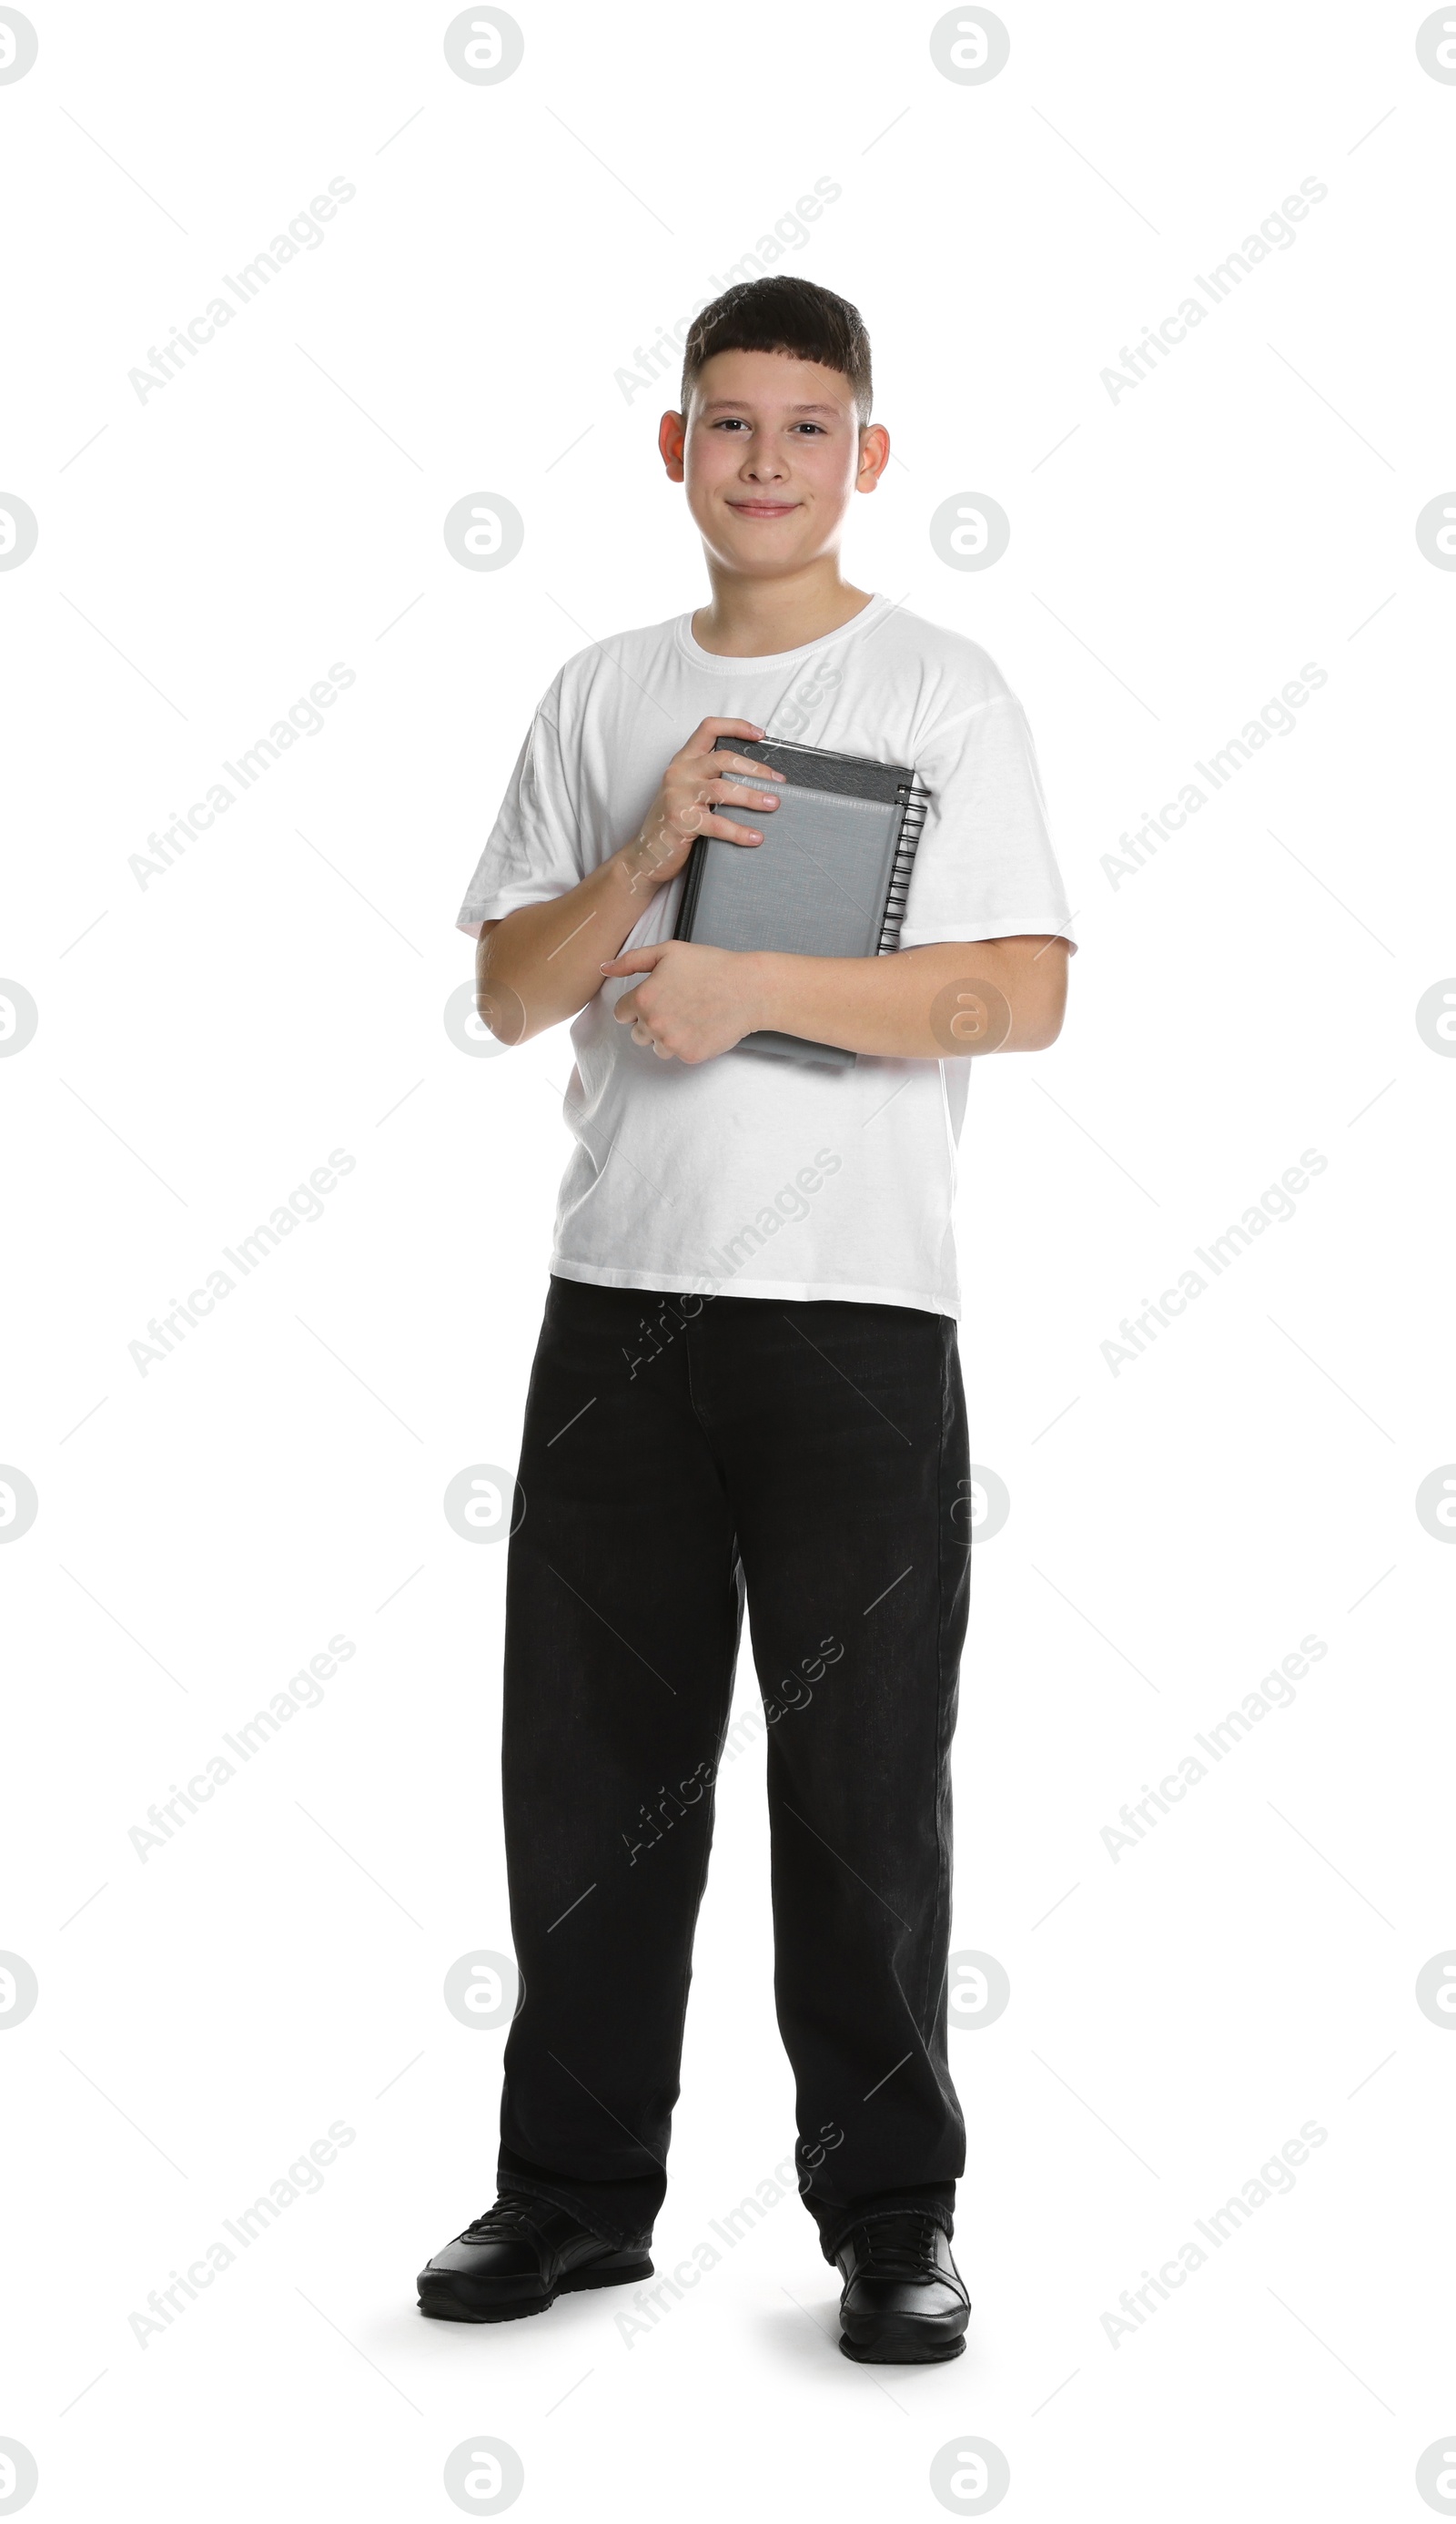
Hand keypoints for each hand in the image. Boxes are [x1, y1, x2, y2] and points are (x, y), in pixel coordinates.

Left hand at [600, 940, 764, 1064]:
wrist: (748, 989)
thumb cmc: (710, 966)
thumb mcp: (668, 952)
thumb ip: (632, 960)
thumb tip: (603, 968)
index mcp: (643, 999)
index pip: (621, 1013)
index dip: (637, 1004)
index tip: (657, 997)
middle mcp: (653, 1024)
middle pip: (636, 1033)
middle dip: (650, 1021)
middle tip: (677, 1005)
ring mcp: (671, 1042)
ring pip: (655, 1046)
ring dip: (666, 1035)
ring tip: (690, 1016)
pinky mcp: (689, 1055)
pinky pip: (676, 1053)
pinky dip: (686, 1043)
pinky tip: (701, 1025)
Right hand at [618, 717, 782, 897]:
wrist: (645, 854)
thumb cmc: (672, 823)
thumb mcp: (688, 792)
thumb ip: (711, 780)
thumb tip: (755, 780)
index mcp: (683, 761)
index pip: (709, 729)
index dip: (736, 727)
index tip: (760, 735)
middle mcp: (679, 772)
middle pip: (723, 759)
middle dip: (755, 770)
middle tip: (778, 781)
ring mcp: (677, 795)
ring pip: (722, 789)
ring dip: (752, 797)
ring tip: (772, 804)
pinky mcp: (680, 820)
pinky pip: (716, 823)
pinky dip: (739, 831)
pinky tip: (755, 837)